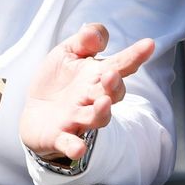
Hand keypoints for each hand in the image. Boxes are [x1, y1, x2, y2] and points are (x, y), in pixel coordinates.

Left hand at [18, 23, 154, 161]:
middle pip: (111, 94)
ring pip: (95, 118)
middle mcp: (92, 100)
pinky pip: (69, 143)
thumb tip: (98, 36)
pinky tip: (78, 148)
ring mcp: (77, 120)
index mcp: (96, 76)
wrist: (34, 112)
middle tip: (111, 75)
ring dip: (100, 112)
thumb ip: (85, 40)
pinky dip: (73, 146)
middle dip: (113, 85)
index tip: (149, 44)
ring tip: (103, 102)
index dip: (134, 55)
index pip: (120, 65)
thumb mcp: (68, 53)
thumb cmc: (58, 81)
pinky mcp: (59, 137)